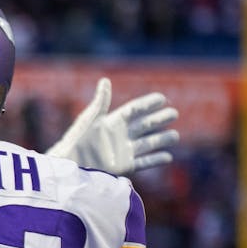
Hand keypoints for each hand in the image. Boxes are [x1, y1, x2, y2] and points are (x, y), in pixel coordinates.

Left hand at [46, 77, 179, 174]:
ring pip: (147, 144)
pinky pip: (143, 163)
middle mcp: (120, 136)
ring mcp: (122, 151)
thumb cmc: (77, 140)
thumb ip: (101, 102)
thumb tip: (105, 80)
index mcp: (112, 122)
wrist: (71, 164)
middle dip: (159, 119)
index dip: (148, 104)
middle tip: (174, 113)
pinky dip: (156, 160)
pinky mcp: (123, 166)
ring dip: (162, 139)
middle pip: (144, 125)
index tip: (162, 98)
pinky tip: (168, 156)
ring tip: (175, 136)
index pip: (134, 110)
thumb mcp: (90, 119)